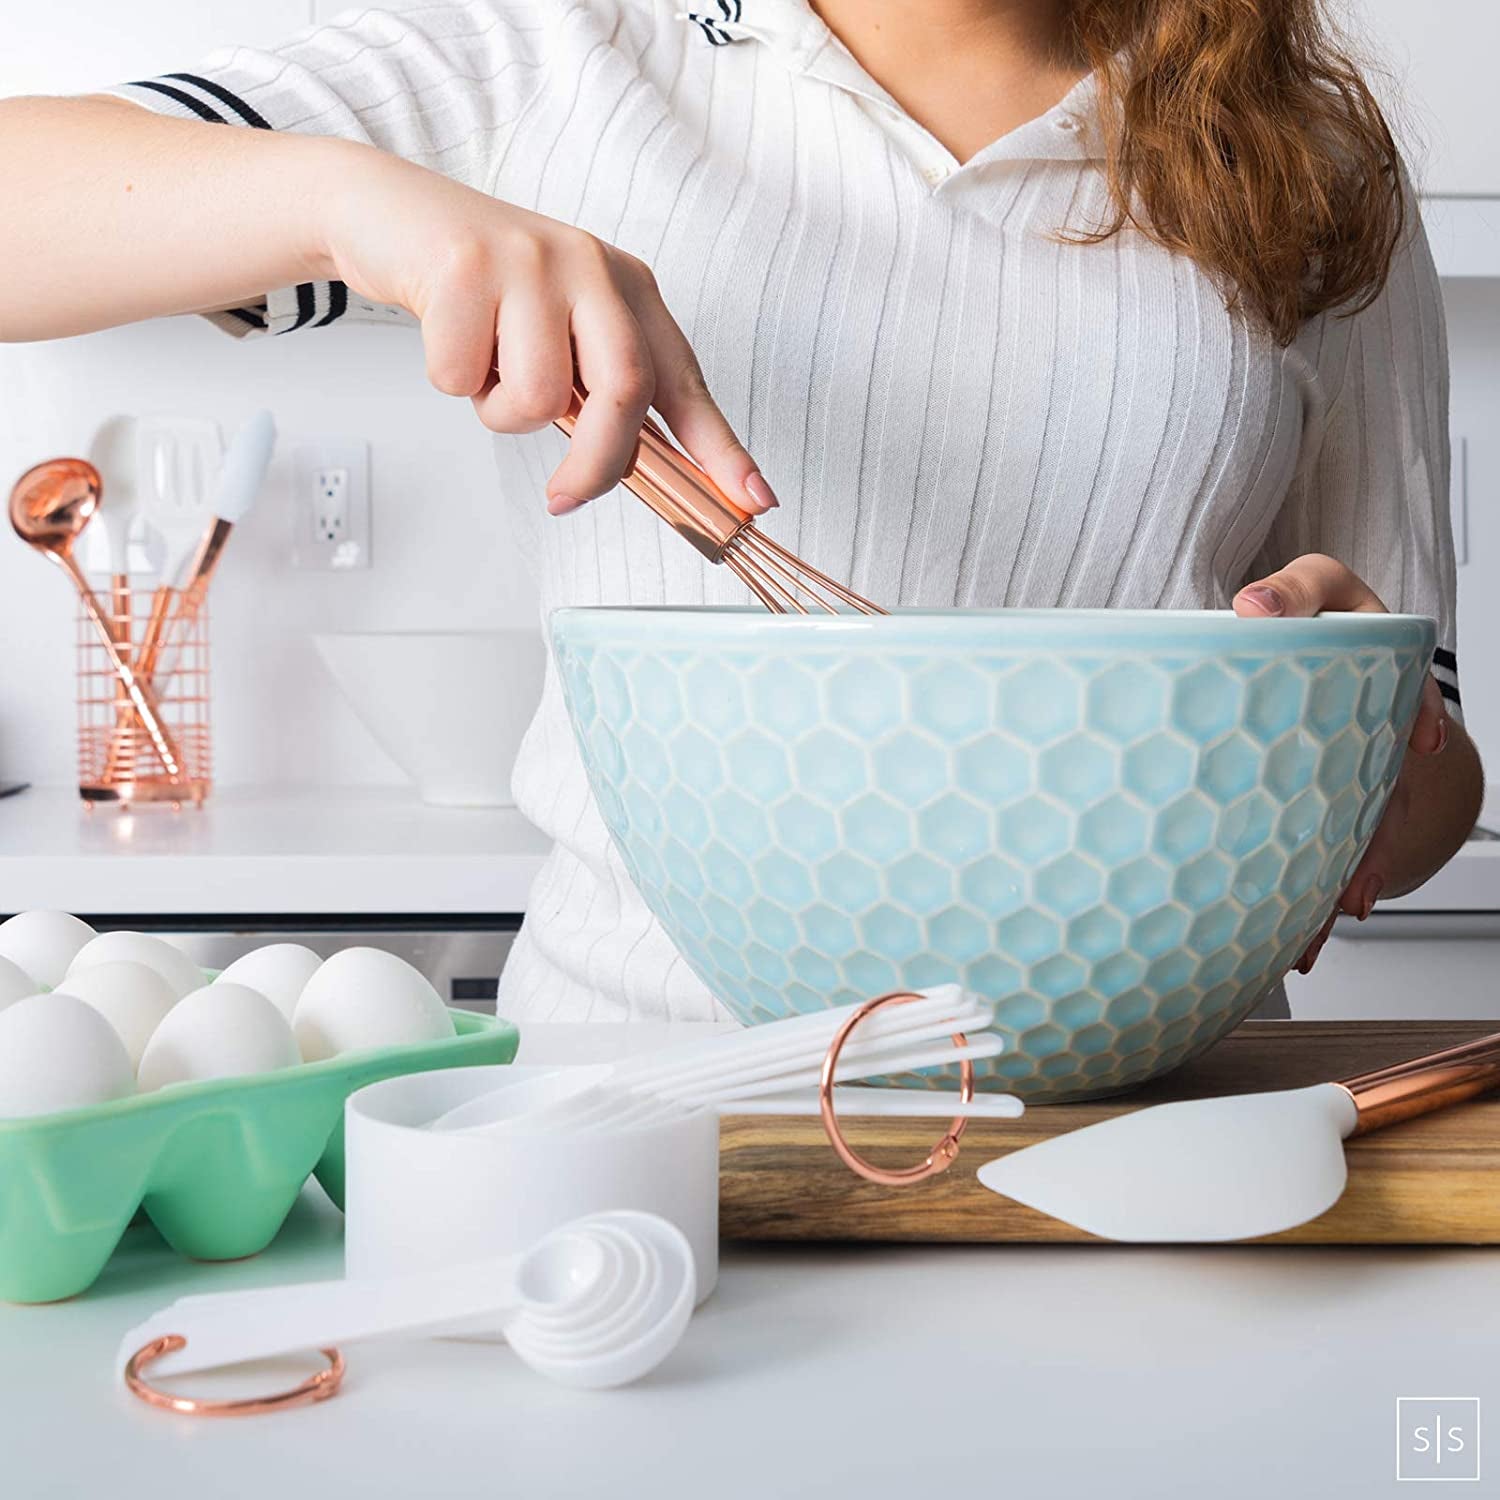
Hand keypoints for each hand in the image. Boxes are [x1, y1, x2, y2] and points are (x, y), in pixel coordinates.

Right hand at [320, 144, 774, 515]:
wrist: (391, 214)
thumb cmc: (485, 293)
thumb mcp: (559, 332)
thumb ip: (598, 390)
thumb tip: (630, 468)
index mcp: (628, 289)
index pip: (685, 381)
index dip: (722, 447)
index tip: (755, 501)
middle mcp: (592, 268)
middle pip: (625, 391)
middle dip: (598, 464)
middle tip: (565, 498)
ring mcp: (531, 261)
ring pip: (538, 397)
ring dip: (500, 410)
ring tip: (483, 365)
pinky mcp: (466, 266)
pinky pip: (464, 378)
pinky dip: (451, 380)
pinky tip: (447, 333)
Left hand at [1233, 553, 1449, 973]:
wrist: (1298, 633)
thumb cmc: (1313, 611)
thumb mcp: (1317, 582)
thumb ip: (1293, 591)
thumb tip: (1252, 607)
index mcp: (1380, 689)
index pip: (1408, 711)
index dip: (1416, 724)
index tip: (1422, 748)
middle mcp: (1373, 740)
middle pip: (1378, 800)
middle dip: (1369, 851)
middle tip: (1351, 897)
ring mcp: (1349, 775)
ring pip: (1348, 839)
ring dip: (1331, 889)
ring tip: (1309, 942)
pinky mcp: (1316, 797)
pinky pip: (1318, 846)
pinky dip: (1307, 891)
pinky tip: (1293, 937)